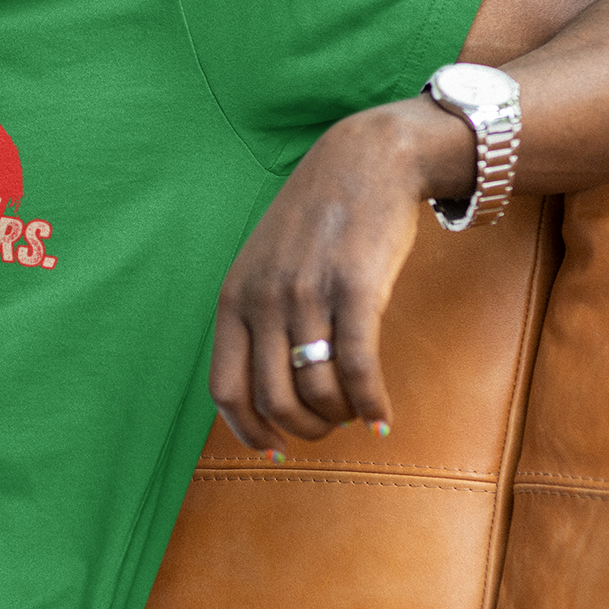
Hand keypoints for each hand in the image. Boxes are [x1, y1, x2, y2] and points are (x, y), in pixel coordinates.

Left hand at [209, 98, 471, 454]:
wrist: (365, 161)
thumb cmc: (317, 221)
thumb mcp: (265, 264)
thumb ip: (256, 316)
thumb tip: (262, 389)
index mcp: (233, 297)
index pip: (224, 389)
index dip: (248, 430)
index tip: (274, 447)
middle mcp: (263, 299)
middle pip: (274, 401)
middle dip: (305, 430)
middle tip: (329, 427)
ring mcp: (307, 294)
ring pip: (317, 392)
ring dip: (341, 417)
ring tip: (358, 410)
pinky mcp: (355, 289)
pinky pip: (358, 370)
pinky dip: (372, 403)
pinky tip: (383, 414)